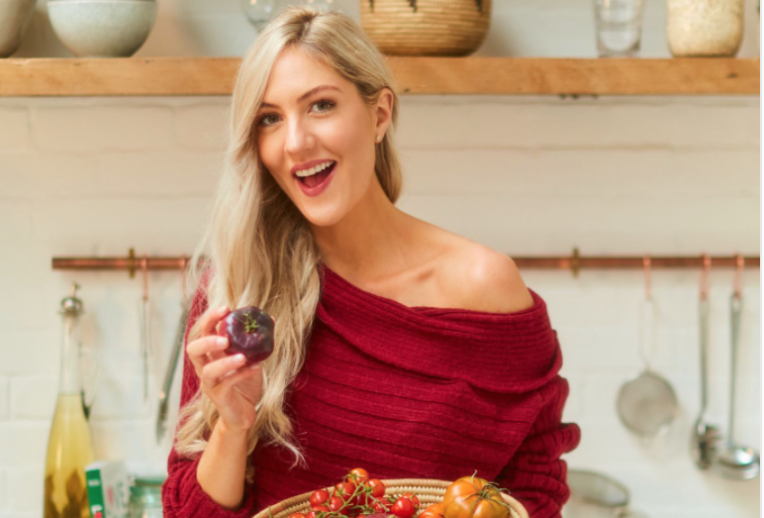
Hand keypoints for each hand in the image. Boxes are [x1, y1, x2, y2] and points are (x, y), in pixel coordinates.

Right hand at [186, 305, 263, 432]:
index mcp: (211, 354)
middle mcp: (205, 367)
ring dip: (224, 362)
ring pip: (208, 371)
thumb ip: (256, 341)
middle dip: (207, 341)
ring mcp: (210, 383)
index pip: (203, 332)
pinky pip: (226, 384)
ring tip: (242, 356)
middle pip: (193, 350)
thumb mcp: (251, 358)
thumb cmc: (245, 383)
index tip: (226, 308)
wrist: (244, 413)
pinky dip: (241, 374)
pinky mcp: (219, 397)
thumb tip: (271, 319)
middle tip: (225, 338)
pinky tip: (255, 368)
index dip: (210, 319)